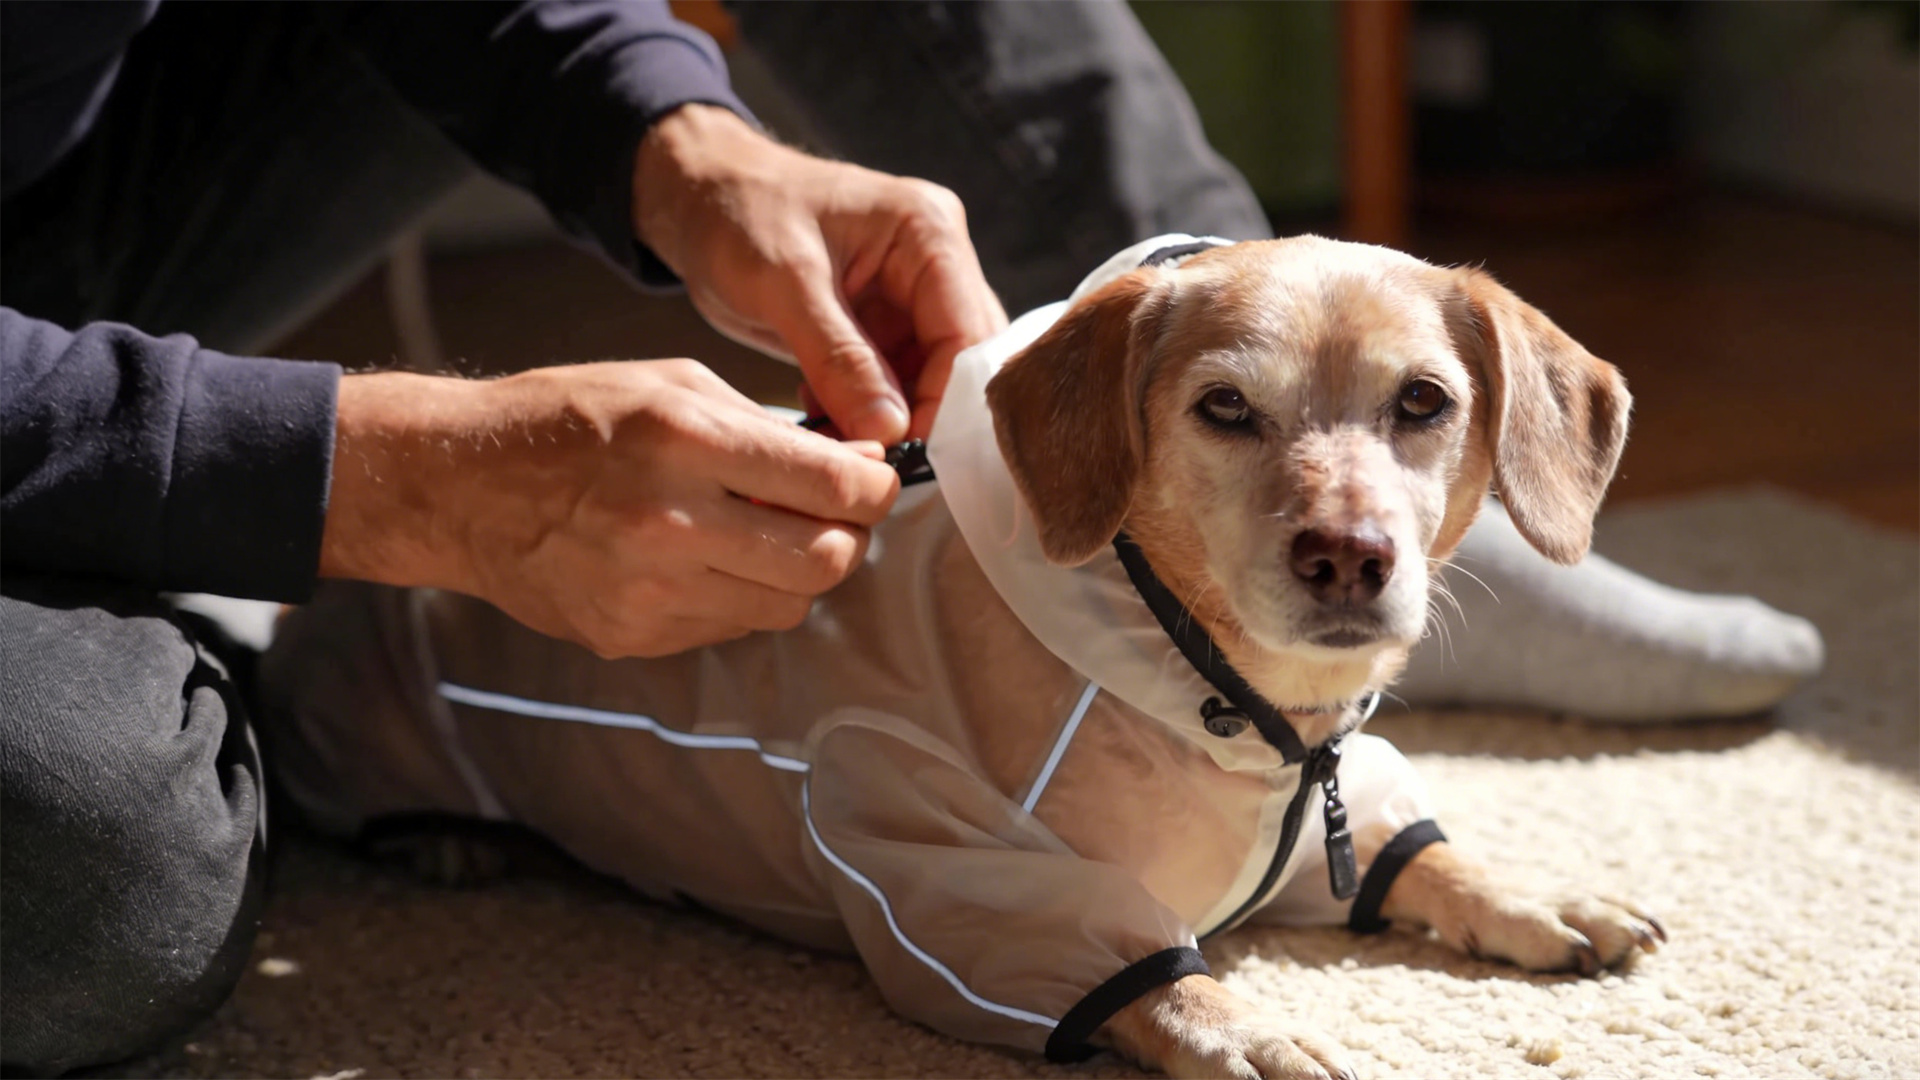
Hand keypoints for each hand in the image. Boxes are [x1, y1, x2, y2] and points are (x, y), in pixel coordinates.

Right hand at [319, 362, 898, 658]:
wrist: (459, 484)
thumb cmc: (568, 418)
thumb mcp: (671, 384)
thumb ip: (766, 426)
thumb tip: (856, 463)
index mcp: (685, 441)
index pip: (832, 487)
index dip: (875, 487)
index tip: (874, 481)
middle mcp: (670, 522)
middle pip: (824, 562)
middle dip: (848, 537)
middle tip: (834, 514)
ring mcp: (649, 590)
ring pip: (786, 606)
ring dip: (796, 572)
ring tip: (764, 534)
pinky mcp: (632, 634)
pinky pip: (730, 628)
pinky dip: (740, 597)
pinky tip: (707, 560)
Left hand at [633, 104, 1006, 443]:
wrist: (700, 198)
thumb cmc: (738, 214)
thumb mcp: (784, 285)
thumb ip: (839, 358)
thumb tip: (891, 431)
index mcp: (929, 232)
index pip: (966, 334)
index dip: (945, 400)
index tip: (906, 453)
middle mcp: (935, 261)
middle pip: (959, 359)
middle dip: (924, 413)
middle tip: (877, 459)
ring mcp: (910, 295)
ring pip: (929, 377)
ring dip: (892, 419)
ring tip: (842, 441)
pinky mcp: (882, 323)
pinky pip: (893, 382)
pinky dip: (866, 411)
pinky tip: (828, 423)